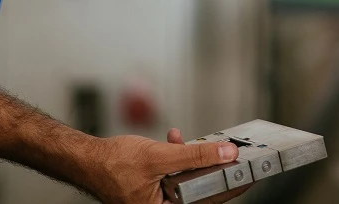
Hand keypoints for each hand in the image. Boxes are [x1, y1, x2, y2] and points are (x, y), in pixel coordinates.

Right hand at [87, 130, 249, 203]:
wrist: (88, 159)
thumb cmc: (112, 165)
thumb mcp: (160, 157)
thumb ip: (195, 156)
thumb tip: (226, 153)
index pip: (210, 198)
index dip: (231, 182)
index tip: (250, 169)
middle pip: (202, 187)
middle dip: (212, 165)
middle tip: (228, 148)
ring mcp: (163, 197)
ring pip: (191, 176)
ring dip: (193, 157)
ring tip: (188, 141)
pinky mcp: (159, 186)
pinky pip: (177, 171)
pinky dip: (179, 155)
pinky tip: (174, 140)